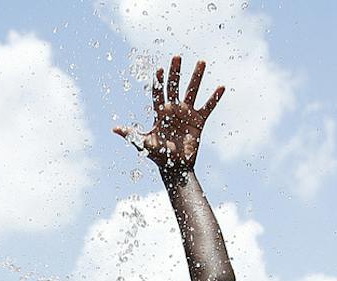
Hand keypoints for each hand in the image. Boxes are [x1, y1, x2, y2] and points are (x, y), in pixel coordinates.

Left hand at [113, 56, 223, 172]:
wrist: (175, 167)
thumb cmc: (158, 155)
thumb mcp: (143, 143)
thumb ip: (132, 134)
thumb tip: (114, 129)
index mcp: (160, 112)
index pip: (159, 92)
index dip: (159, 81)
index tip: (160, 69)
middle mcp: (174, 109)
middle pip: (175, 86)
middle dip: (176, 71)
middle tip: (177, 57)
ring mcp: (187, 113)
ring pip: (192, 91)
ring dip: (197, 76)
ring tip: (202, 62)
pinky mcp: (199, 121)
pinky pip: (208, 107)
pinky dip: (215, 98)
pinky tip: (222, 87)